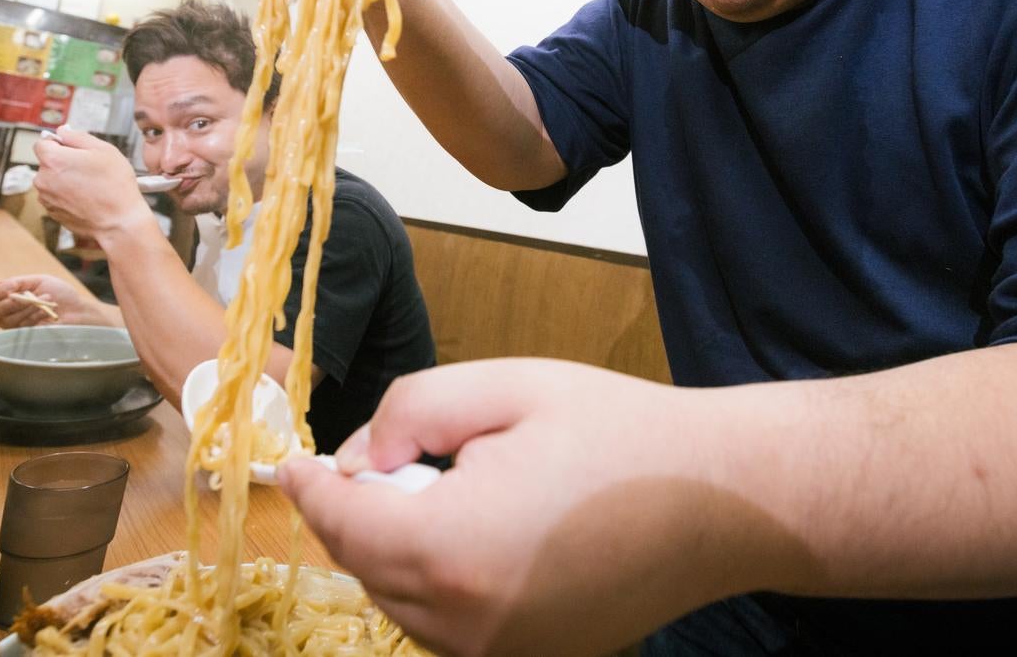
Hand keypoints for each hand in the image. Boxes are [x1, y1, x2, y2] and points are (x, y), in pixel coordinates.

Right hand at [0, 274, 120, 327]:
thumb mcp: (38, 281)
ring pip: (7, 320)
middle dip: (6, 303)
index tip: (10, 288)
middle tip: (22, 295)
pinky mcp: (26, 336)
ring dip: (25, 307)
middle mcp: (7, 314)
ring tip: (44, 298)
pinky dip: (32, 315)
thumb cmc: (59, 293)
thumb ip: (16, 282)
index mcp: (8, 298)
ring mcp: (15, 327)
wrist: (77, 310)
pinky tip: (44, 310)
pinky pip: (20, 327)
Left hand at [33, 127, 153, 243]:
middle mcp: (43, 179)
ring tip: (89, 185)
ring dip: (65, 180)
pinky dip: (67, 195)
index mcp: (52, 160)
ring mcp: (46, 198)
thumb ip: (77, 136)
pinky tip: (86, 198)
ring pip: (51, 180)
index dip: (58, 143)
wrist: (118, 222)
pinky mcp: (52, 213)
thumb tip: (62, 132)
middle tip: (88, 168)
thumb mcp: (103, 149)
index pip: (41, 143)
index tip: (72, 149)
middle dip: (63, 163)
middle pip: (47, 163)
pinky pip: (56, 196)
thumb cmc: (114, 185)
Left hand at [279, 360, 732, 656]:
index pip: (343, 525)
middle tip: (395, 458)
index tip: (292, 463)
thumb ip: (411, 412)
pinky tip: (484, 533)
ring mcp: (501, 654)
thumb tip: (362, 459)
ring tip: (452, 491)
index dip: (312, 488)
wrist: (724, 498)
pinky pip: (450, 626)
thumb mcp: (507, 385)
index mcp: (451, 549)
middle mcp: (466, 623)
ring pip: (404, 604)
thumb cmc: (621, 430)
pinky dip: (440, 582)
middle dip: (360, 513)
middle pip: (367, 569)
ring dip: (399, 550)